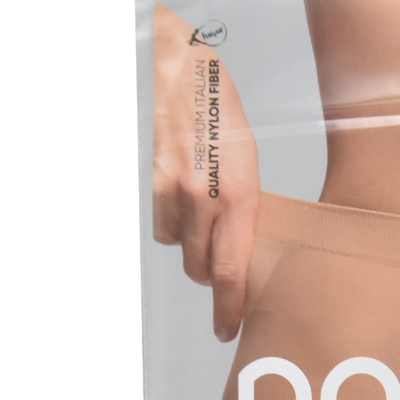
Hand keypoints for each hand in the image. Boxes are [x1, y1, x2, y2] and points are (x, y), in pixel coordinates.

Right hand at [152, 5, 259, 341]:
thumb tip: (240, 249)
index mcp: (239, 196)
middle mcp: (203, 197)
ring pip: (180, 249)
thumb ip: (244, 208)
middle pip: (202, 269)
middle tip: (222, 278)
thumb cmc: (223, 115)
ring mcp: (172, 189)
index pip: (230, 270)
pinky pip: (161, 225)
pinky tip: (184, 203)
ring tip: (204, 223)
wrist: (182, 69)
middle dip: (211, 279)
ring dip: (191, 249)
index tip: (228, 330)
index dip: (228, 307)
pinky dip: (173, 225)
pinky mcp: (150, 181)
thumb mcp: (248, 163)